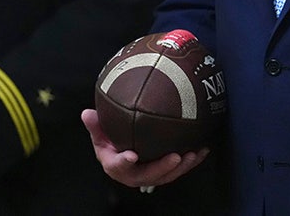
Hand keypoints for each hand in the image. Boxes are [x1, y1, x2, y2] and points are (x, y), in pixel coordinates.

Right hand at [81, 109, 207, 188]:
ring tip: (192, 155)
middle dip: (162, 168)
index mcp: (115, 165)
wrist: (122, 151)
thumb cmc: (110, 142)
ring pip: (166, 175)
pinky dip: (191, 161)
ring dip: (181, 167)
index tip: (132, 155)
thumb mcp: (100, 133)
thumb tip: (87, 113)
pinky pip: (178, 169)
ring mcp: (150, 174)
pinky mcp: (164, 171)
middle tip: (175, 157)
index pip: (118, 166)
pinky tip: (202, 150)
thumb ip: (95, 124)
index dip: (124, 162)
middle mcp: (133, 174)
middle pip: (148, 175)